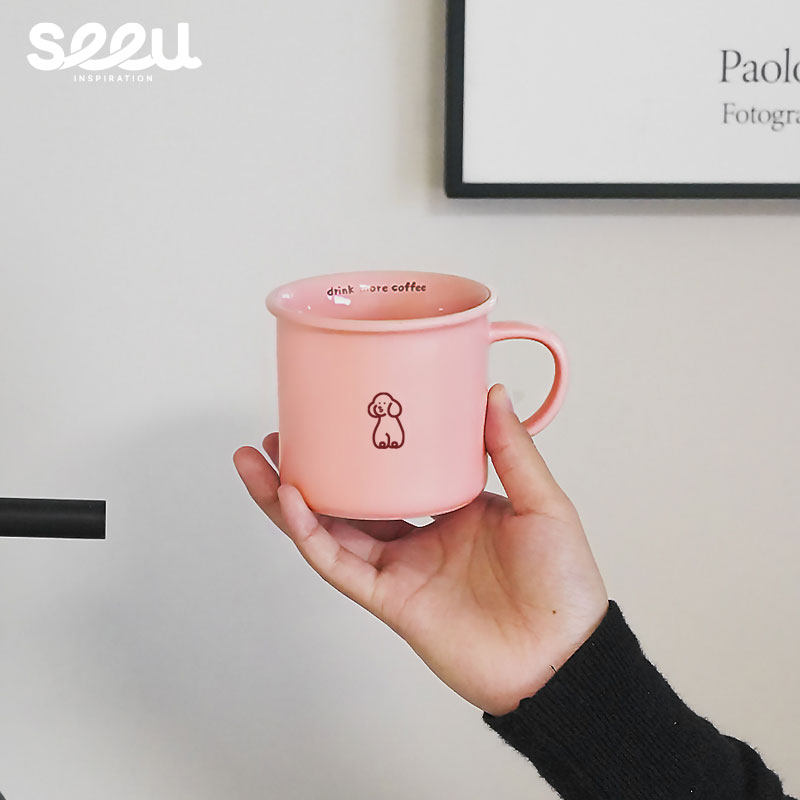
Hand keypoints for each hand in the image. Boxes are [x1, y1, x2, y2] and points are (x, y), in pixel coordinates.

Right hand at [233, 384, 607, 716]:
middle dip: (306, 470)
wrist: (564, 657)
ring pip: (330, 530)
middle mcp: (418, 538)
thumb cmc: (563, 584)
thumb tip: (492, 391)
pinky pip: (342, 565)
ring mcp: (400, 570)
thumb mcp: (542, 503)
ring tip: (256, 462)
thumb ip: (512, 450)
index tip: (337, 411)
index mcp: (450, 510)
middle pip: (347, 499)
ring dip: (289, 499)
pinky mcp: (390, 601)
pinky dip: (313, 535)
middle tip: (276, 435)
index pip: (394, 472)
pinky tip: (292, 500)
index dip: (361, 446)